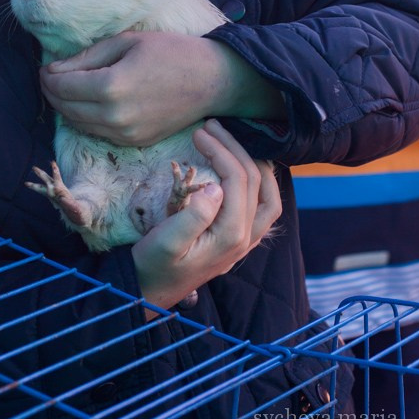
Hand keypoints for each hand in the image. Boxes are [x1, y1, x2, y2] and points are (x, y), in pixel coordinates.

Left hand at [40, 31, 285, 146]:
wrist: (211, 81)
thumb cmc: (171, 52)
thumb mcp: (126, 42)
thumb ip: (87, 57)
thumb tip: (54, 69)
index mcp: (110, 87)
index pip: (61, 86)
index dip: (47, 76)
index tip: (45, 67)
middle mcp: (114, 117)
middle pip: (65, 108)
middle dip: (52, 92)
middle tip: (50, 76)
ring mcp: (125, 134)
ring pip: (78, 124)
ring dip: (66, 107)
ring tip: (67, 88)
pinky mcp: (134, 142)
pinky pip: (98, 132)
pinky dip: (86, 118)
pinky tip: (89, 102)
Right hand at [132, 120, 281, 311]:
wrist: (149, 292)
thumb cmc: (153, 265)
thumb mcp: (165, 241)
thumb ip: (193, 216)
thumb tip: (215, 187)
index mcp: (230, 236)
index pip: (237, 180)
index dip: (221, 150)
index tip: (198, 132)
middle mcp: (245, 239)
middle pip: (255, 182)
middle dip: (235, 148)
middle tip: (211, 127)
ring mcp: (245, 242)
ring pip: (269, 196)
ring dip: (255, 164)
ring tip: (234, 140)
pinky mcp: (237, 242)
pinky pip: (264, 208)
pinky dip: (261, 183)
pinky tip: (246, 169)